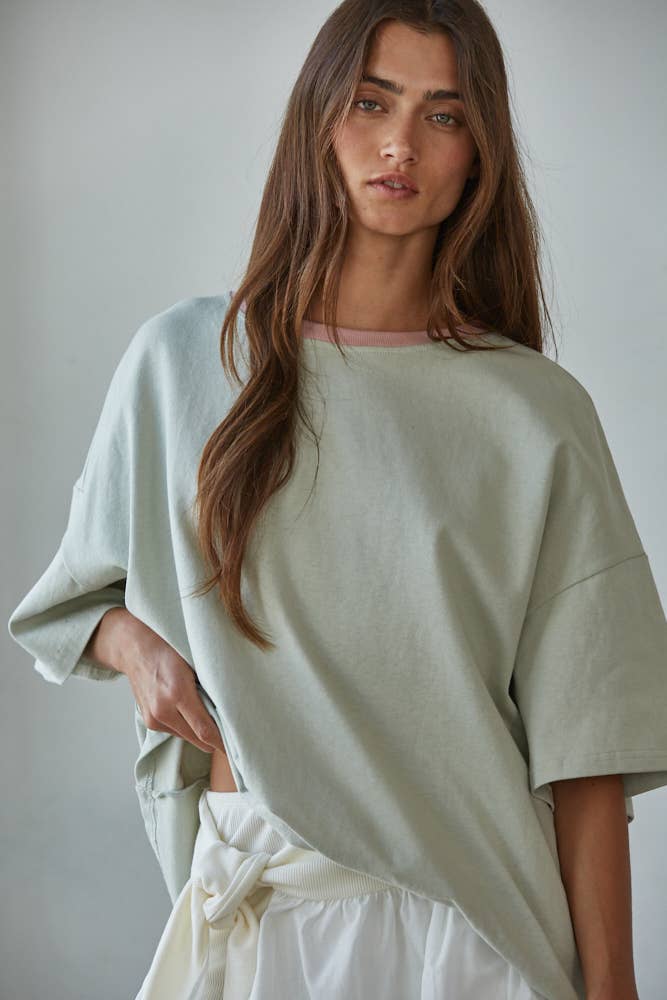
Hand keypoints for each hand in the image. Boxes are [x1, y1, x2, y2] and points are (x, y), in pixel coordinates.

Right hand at [101, 609, 225, 754]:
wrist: (136, 649)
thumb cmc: (168, 650)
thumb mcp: (194, 664)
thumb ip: (209, 688)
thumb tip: (229, 710)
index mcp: (177, 692)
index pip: (204, 729)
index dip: (221, 742)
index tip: (236, 748)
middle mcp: (163, 709)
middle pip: (196, 738)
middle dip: (213, 738)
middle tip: (230, 733)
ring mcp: (153, 718)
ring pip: (186, 736)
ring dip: (198, 731)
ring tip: (205, 711)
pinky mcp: (148, 722)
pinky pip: (174, 730)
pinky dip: (185, 725)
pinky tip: (187, 709)